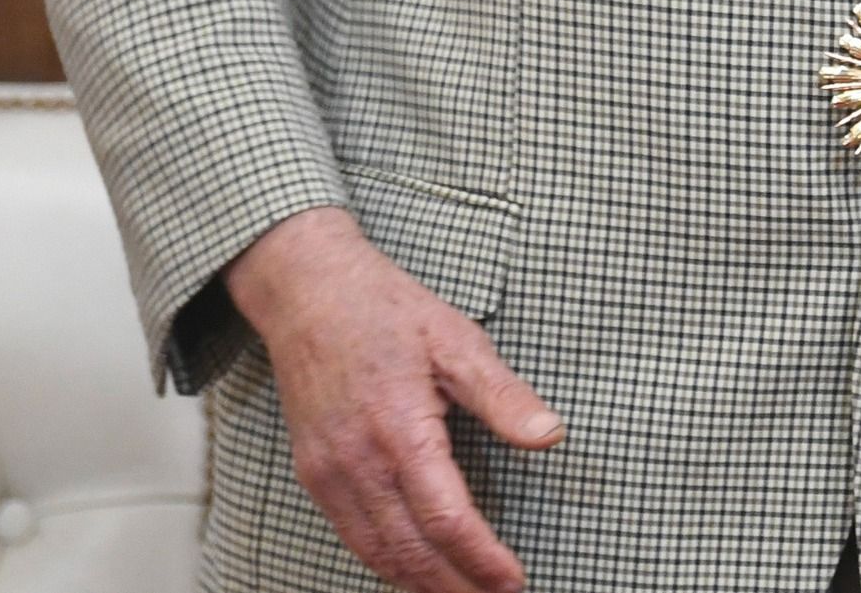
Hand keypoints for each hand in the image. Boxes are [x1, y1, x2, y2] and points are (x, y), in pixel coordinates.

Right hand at [229, 206, 563, 592]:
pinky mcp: (315, 475)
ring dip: (420, 585)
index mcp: (399, 431)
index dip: (482, 559)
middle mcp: (357, 464)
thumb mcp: (459, 341)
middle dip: (455, 587)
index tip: (514, 582)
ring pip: (377, 553)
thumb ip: (505, 396)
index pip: (446, 519)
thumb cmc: (387, 313)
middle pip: (410, 551)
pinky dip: (387, 564)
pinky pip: (353, 536)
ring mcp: (329, 474)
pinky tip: (415, 573)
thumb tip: (550, 436)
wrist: (309, 297)